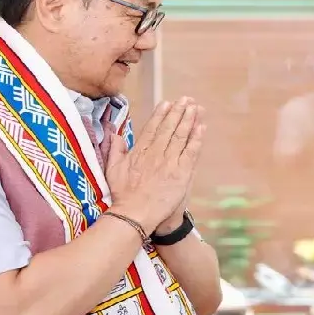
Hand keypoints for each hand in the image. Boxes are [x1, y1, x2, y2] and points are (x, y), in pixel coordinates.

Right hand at [105, 97, 204, 232]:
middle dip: (178, 112)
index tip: (168, 103)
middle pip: (169, 128)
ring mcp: (169, 162)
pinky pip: (191, 152)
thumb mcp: (112, 169)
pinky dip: (196, 139)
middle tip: (186, 100)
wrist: (135, 214)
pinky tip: (201, 128)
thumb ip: (114, 149)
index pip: (152, 128)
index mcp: (140, 151)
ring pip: (181, 137)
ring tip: (196, 108)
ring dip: (189, 120)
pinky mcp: (181, 173)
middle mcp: (156, 153)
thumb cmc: (123, 195)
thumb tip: (112, 132)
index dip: (161, 114)